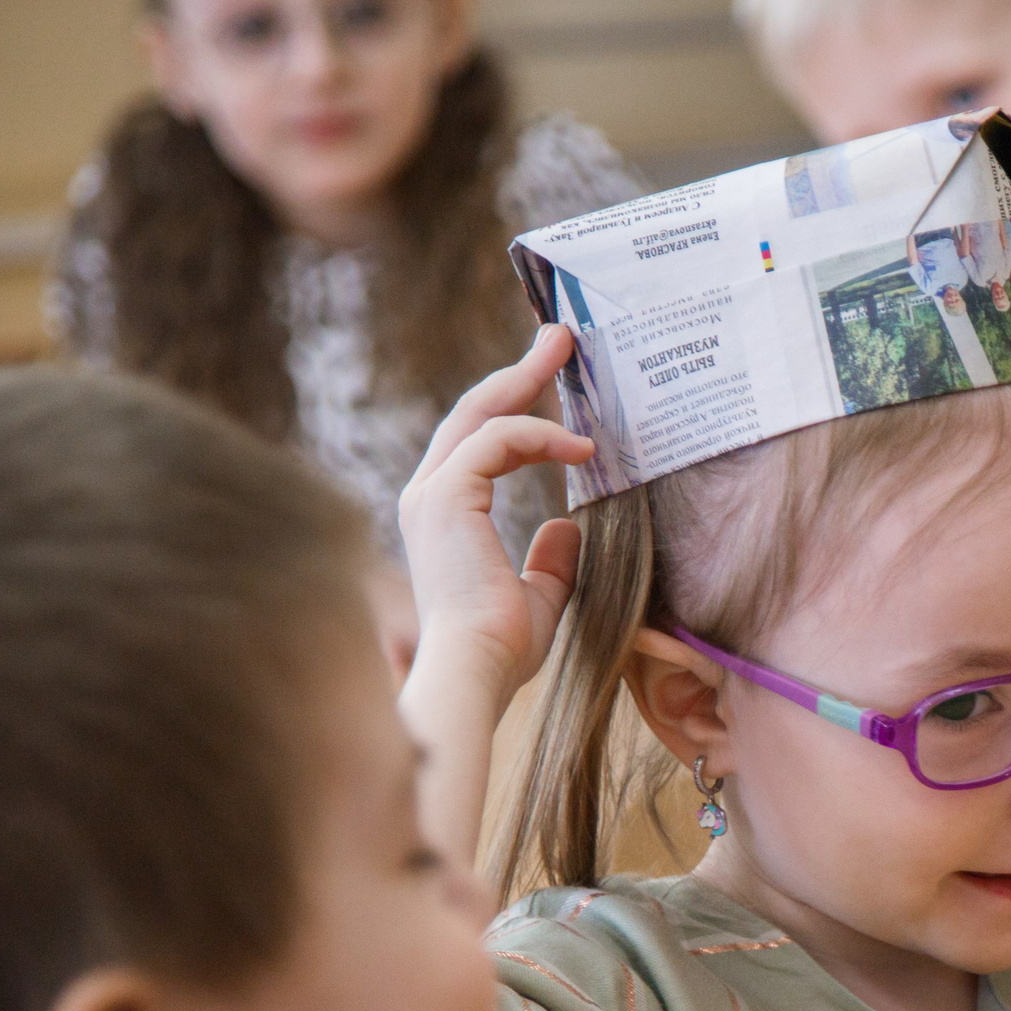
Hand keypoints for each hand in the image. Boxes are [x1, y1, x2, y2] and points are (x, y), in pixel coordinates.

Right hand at [398, 325, 594, 701]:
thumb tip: (567, 529)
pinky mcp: (446, 497)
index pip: (478, 440)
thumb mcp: (540, 597)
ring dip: (528, 379)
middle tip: (560, 338)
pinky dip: (539, 436)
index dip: (517, 405)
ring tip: (569, 353)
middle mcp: (429, 495)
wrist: (476, 672)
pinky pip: (495, 441)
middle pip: (474, 412)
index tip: (556, 379)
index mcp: (444, 514)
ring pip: (480, 414)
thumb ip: (550, 561)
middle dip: (519, 370)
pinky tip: (581, 449)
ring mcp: (432, 493)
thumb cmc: (502, 649)